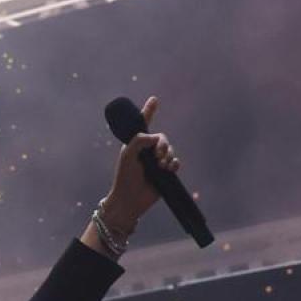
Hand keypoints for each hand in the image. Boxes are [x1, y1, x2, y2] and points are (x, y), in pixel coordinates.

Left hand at [103, 95, 181, 230]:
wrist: (129, 200)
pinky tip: (169, 169)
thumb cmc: (125, 178)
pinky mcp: (164, 174)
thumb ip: (140, 140)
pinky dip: (174, 164)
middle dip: (163, 144)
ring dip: (168, 155)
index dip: (148, 112)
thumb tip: (157, 138)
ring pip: (170, 150)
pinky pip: (175, 162)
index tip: (154, 100)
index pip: (143, 125)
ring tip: (161, 166)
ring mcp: (156, 163)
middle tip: (158, 155)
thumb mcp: (128, 155)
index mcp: (136, 144)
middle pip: (161, 138)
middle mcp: (147, 151)